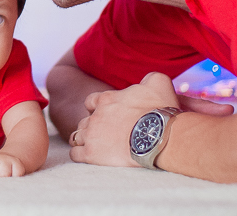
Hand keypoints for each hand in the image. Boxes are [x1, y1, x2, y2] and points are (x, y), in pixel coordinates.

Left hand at [68, 72, 183, 167]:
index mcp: (106, 99)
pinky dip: (80, 155)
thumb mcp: (158, 83)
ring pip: (77, 137)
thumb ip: (149, 78)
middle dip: (92, 126)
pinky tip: (90, 157)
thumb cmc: (160, 111)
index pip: (90, 102)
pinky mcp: (91, 154)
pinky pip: (75, 154)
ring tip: (97, 147)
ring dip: (84, 140)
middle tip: (105, 134)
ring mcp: (91, 135)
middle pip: (84, 121)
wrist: (160, 137)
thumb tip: (148, 81)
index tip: (106, 115)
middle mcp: (95, 116)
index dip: (96, 109)